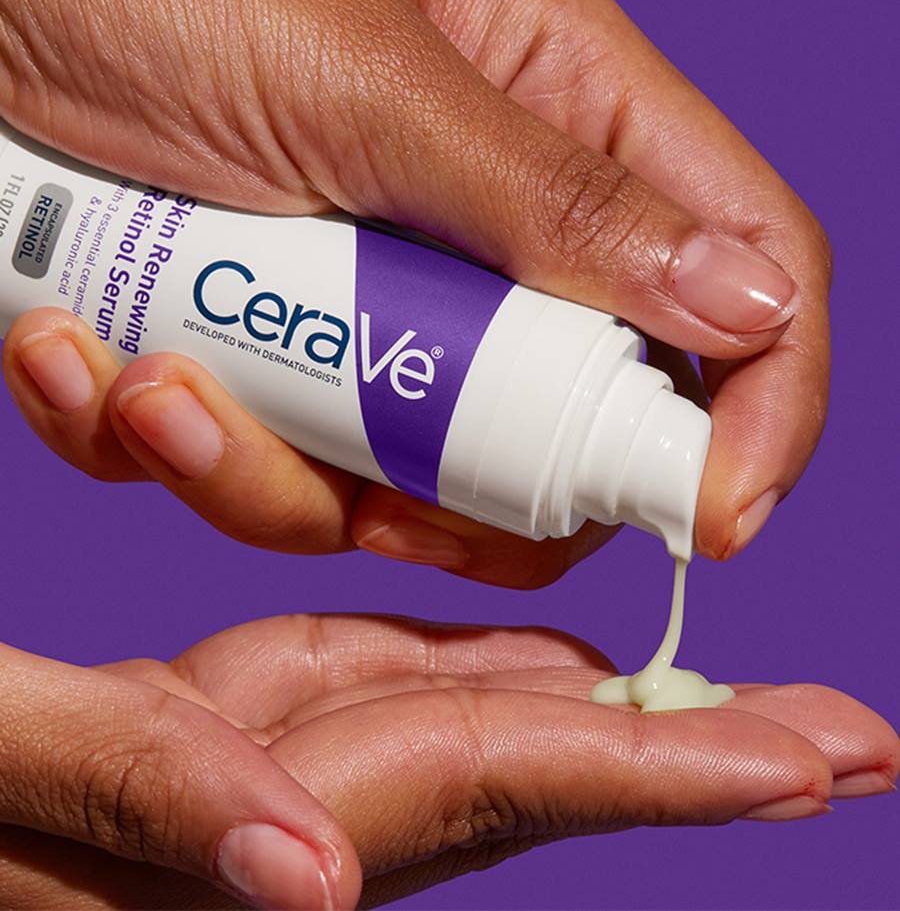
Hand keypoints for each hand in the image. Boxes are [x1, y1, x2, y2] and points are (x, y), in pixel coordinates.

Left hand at [0, 0, 830, 582]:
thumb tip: (748, 308)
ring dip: (277, 476)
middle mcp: (487, 229)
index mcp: (560, 114)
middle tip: (389, 510)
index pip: (744, 273)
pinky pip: (273, 469)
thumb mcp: (366, 84)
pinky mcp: (272, 357)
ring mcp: (378, 306)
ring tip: (157, 387)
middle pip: (579, 424)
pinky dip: (179, 449)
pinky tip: (88, 361)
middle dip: (489, 499)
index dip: (760, 408)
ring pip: (410, 481)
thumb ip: (559, 208)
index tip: (716, 520)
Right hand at [0, 614, 894, 908]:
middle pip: (524, 768)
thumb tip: (314, 880)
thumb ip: (123, 795)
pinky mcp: (240, 717)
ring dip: (619, 718)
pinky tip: (574, 673)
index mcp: (242, 829)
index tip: (802, 769)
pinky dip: (494, 676)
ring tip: (767, 722)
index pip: (481, 784)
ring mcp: (273, 762)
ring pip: (474, 727)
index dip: (642, 777)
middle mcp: (287, 810)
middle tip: (855, 740)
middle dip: (691, 761)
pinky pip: (394, 692)